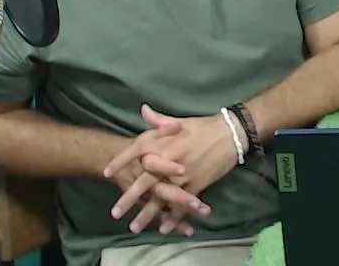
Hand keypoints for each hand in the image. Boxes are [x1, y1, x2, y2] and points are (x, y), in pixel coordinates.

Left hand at [105, 104, 243, 234]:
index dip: (120, 161)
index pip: (136, 151)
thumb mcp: (181, 120)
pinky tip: (164, 227)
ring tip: (134, 227)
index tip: (106, 173)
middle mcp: (170, 159)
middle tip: (115, 213)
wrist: (231, 133)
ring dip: (148, 213)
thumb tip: (142, 110)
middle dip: (129, 197)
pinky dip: (174, 217)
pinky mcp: (198, 183)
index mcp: (164, 142)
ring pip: (162, 197)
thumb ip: (159, 121)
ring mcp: (184, 174)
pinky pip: (182, 203)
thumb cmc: (204, 126)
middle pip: (145, 181)